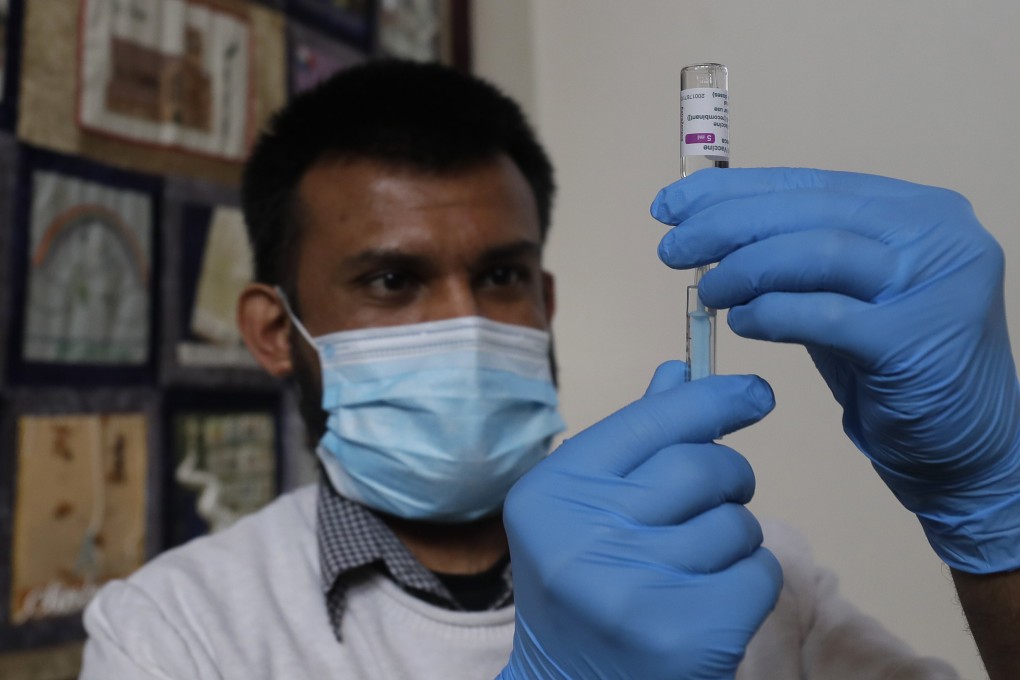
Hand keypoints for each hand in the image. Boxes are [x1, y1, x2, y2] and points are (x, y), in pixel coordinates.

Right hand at [498, 362, 781, 679]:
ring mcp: (634, 589)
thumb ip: (632, 442)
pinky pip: (759, 573)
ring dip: (734, 537)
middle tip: (722, 494)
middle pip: (702, 468)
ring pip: (738, 524)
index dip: (712, 399)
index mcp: (555, 493)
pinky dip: (750, 579)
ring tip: (697, 562)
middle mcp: (584, 536)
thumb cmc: (581, 585)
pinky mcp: (687, 635)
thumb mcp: (585, 509)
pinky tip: (712, 598)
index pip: (651, 422)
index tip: (755, 392)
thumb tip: (679, 371)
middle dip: (729, 476)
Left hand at [652, 167, 1019, 572]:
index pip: (809, 184)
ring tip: (707, 292)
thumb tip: (708, 235)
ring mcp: (936, 282)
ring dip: (747, 268)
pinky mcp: (919, 339)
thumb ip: (795, 262)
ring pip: (820, 251)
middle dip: (727, 224)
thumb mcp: (844, 297)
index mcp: (915, 211)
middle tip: (671, 248)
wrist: (962, 452)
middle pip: (811, 210)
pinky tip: (742, 323)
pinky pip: (827, 315)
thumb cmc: (893, 370)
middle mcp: (936, 233)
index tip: (672, 204)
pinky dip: (775, 314)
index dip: (733, 190)